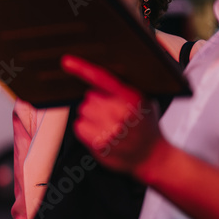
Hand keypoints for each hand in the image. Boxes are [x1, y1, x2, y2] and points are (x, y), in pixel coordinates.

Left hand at [61, 55, 164, 179]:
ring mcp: (108, 129)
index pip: (102, 78)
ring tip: (109, 126)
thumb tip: (98, 80)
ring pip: (83, 111)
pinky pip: (79, 127)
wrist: (151, 156)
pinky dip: (86, 130)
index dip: (82, 68)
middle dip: (97, 103)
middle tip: (112, 115)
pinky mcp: (99, 143)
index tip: (67, 62)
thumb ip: (123, 90)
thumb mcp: (144, 101)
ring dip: (91, 117)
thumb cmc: (146, 127)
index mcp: (132, 97)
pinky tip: (101, 134)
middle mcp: (120, 112)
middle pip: (90, 97)